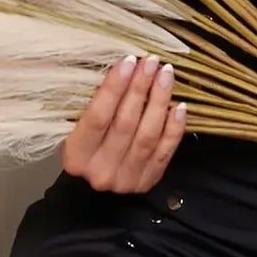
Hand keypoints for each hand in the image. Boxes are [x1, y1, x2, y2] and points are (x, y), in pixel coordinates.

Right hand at [60, 53, 187, 193]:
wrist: (92, 194)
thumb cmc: (85, 150)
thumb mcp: (76, 130)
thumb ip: (95, 106)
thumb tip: (123, 70)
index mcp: (77, 156)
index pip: (98, 117)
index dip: (114, 88)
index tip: (128, 61)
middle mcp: (101, 171)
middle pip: (125, 123)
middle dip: (140, 88)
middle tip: (151, 62)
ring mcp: (127, 179)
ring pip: (148, 135)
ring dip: (159, 101)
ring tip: (166, 75)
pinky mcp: (148, 181)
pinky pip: (165, 151)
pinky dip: (174, 127)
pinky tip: (179, 105)